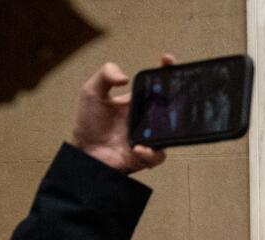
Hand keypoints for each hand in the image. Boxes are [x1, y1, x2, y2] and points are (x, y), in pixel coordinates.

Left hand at [72, 56, 174, 173]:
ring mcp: (150, 136)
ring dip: (168, 128)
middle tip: (174, 91)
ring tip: (154, 126)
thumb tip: (124, 77)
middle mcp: (147, 117)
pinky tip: (137, 147)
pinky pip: (158, 154)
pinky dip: (150, 152)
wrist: (86, 152)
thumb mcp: (92, 92)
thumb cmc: (89, 123)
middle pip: (171, 105)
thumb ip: (105, 75)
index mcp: (137, 100)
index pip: (156, 83)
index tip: (167, 60)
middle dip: (178, 97)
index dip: (165, 71)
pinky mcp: (148, 155)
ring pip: (171, 131)